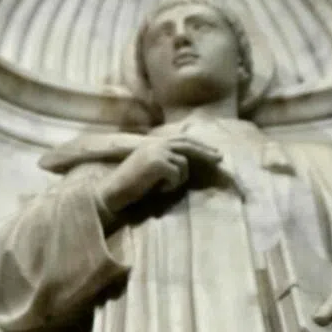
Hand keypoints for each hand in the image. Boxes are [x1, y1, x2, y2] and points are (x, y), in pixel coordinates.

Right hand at [97, 137, 221, 215]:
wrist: (110, 192)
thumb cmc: (127, 185)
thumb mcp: (147, 168)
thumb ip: (163, 161)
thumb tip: (183, 161)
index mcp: (153, 143)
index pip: (181, 139)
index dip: (198, 144)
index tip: (212, 151)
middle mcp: (156, 144)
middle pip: (188, 144)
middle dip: (205, 151)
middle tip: (220, 158)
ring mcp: (156, 152)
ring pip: (184, 163)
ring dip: (178, 179)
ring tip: (163, 188)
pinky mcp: (157, 163)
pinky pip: (177, 174)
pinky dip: (171, 185)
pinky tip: (158, 190)